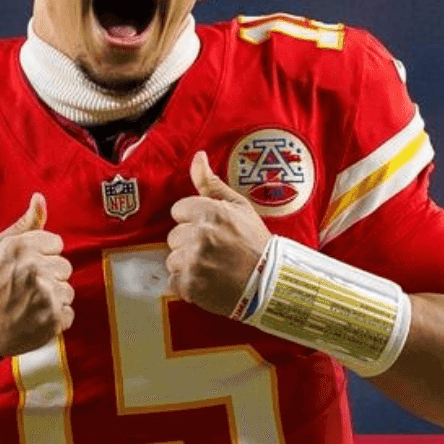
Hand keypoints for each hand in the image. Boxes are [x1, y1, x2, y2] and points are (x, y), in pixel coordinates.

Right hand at [0, 193, 74, 356]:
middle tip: (27, 286)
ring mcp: (46, 295)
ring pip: (68, 290)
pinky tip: (35, 316)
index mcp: (23, 247)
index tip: (27, 266)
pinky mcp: (52, 319)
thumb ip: (24, 224)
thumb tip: (39, 198)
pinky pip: (68, 313)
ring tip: (30, 302)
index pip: (56, 243)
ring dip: (53, 298)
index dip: (43, 255)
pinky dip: (54, 318)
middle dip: (50, 275)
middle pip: (65, 266)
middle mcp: (36, 268)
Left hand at [167, 151, 270, 315]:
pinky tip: (207, 281)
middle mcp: (199, 236)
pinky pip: (174, 282)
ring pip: (173, 259)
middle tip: (214, 250)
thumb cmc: (256, 243)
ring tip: (212, 267)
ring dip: (187, 264)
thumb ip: (212, 183)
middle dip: (189, 242)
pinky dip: (188, 284)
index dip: (193, 220)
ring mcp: (193, 262)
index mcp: (210, 213)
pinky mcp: (190, 286)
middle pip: (174, 236)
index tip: (210, 230)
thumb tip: (198, 157)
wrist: (270, 283)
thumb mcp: (240, 206)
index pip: (179, 210)